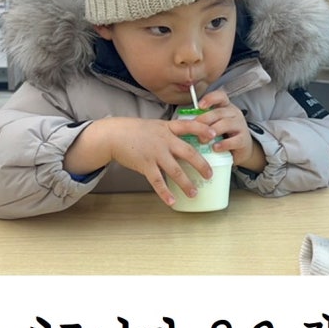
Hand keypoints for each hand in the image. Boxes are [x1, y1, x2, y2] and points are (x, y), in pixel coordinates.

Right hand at [64, 117, 217, 206]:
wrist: (114, 135)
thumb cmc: (135, 130)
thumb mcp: (155, 126)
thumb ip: (170, 133)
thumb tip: (185, 143)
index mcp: (168, 128)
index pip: (189, 126)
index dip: (202, 129)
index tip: (214, 134)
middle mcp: (164, 140)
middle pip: (188, 152)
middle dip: (201, 164)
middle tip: (209, 175)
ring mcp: (155, 153)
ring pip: (175, 170)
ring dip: (186, 183)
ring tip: (194, 193)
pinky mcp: (145, 165)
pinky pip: (158, 181)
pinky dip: (165, 193)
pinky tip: (172, 201)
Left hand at [195, 89, 266, 172]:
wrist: (240, 150)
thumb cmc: (223, 136)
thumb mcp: (212, 125)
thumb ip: (202, 122)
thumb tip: (183, 123)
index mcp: (226, 107)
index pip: (220, 96)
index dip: (210, 98)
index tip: (199, 106)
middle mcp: (234, 113)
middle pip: (219, 112)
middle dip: (204, 120)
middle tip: (194, 130)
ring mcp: (241, 126)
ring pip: (226, 124)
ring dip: (212, 132)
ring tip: (202, 141)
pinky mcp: (244, 140)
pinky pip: (234, 140)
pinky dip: (223, 144)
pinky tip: (215, 148)